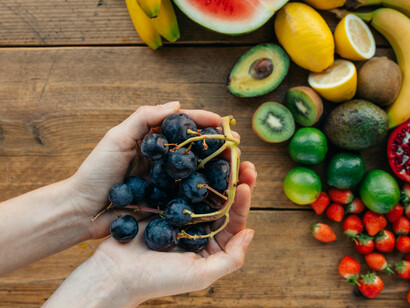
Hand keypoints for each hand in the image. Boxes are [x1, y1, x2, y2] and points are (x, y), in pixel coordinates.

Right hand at [45, 161, 256, 307]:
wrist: (115, 273)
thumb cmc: (157, 279)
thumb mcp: (200, 275)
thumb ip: (231, 259)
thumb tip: (250, 233)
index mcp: (212, 245)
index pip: (234, 220)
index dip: (243, 202)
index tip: (246, 183)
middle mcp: (200, 228)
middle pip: (222, 200)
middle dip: (234, 181)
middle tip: (243, 160)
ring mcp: (182, 215)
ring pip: (204, 190)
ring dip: (215, 172)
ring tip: (224, 154)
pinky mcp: (165, 205)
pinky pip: (181, 186)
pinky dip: (190, 172)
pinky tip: (196, 158)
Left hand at [69, 101, 221, 238]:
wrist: (83, 210)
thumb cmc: (96, 172)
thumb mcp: (116, 138)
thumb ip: (144, 117)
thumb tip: (177, 104)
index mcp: (152, 141)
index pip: (182, 126)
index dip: (202, 121)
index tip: (222, 122)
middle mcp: (162, 159)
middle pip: (194, 147)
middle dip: (216, 145)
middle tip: (235, 146)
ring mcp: (165, 181)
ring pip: (197, 170)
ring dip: (216, 167)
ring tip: (235, 167)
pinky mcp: (166, 201)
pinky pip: (189, 194)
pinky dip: (205, 191)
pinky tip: (220, 191)